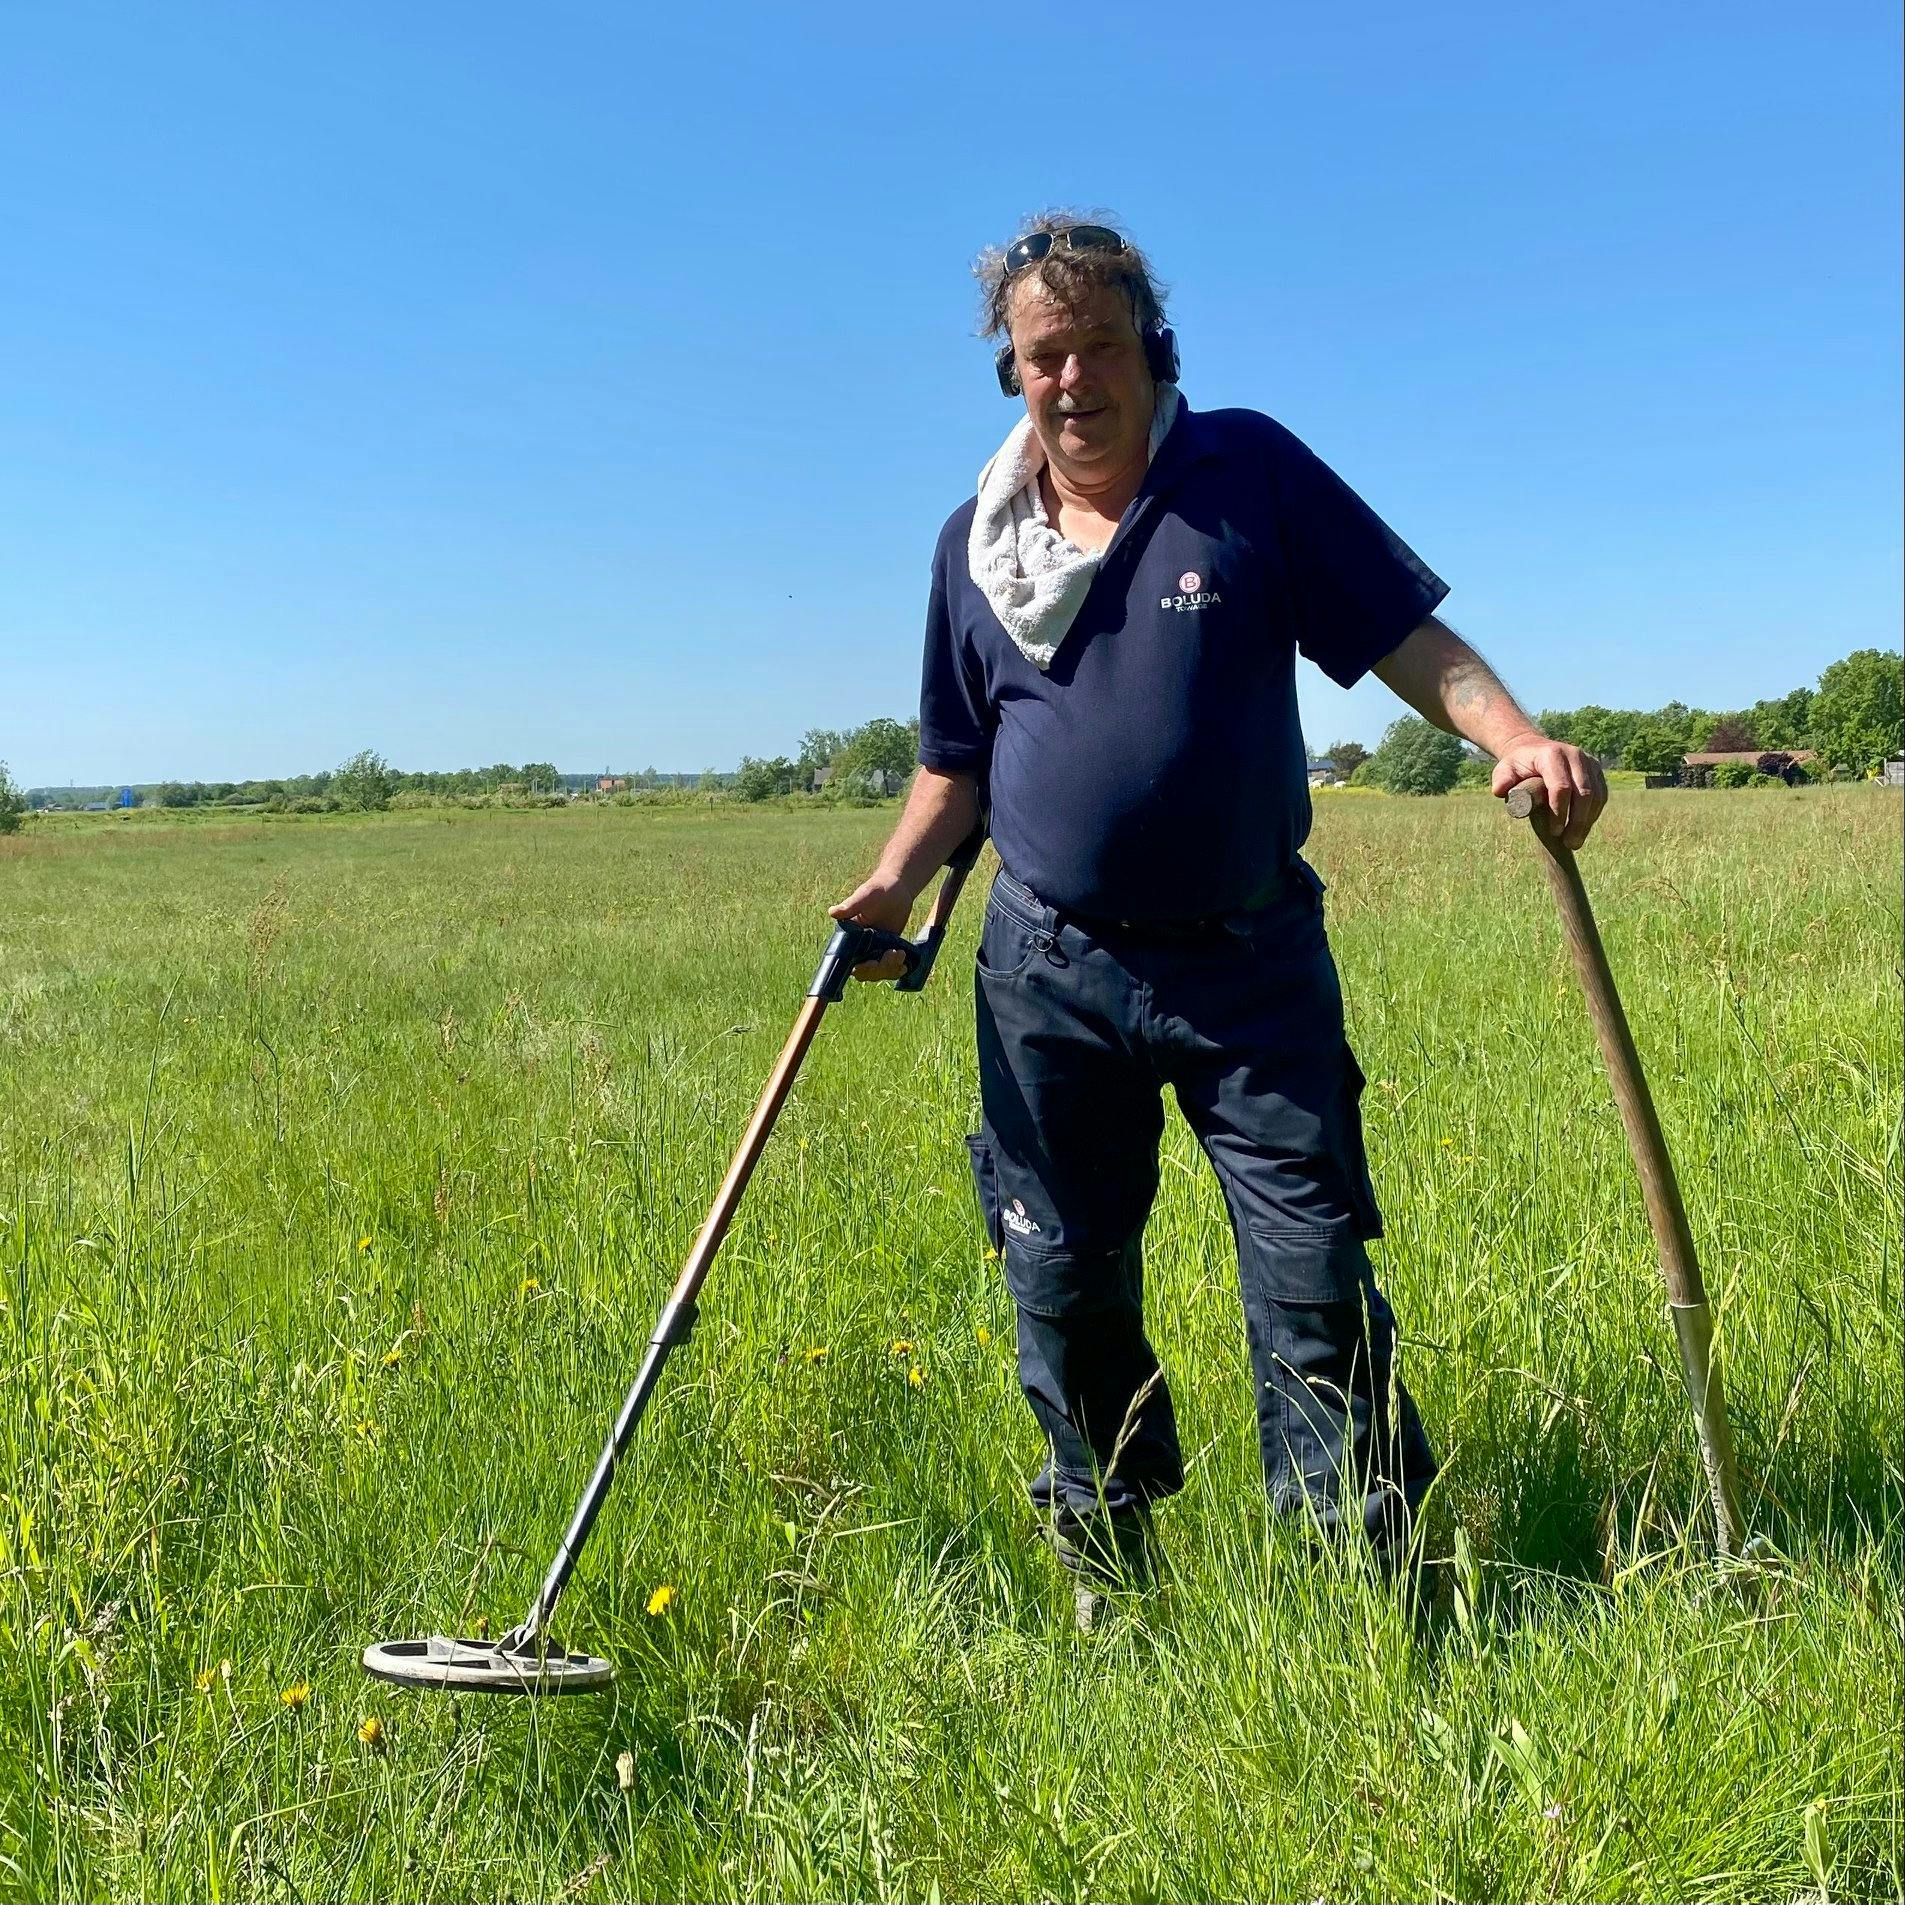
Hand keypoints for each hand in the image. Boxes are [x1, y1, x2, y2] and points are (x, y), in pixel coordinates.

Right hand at [828, 872, 916, 981]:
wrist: (897, 889)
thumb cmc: (878, 889)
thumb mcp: (865, 896)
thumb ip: (851, 906)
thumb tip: (832, 912)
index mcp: (848, 936)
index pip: (847, 961)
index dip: (860, 968)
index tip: (872, 963)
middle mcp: (858, 946)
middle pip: (864, 972)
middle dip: (879, 970)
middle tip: (894, 953)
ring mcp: (873, 950)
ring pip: (877, 973)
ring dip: (890, 970)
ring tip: (901, 954)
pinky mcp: (886, 950)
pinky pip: (889, 968)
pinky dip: (896, 970)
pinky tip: (905, 965)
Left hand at [1490, 732, 1607, 848]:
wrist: (1533, 750)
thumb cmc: (1517, 765)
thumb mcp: (1504, 770)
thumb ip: (1501, 780)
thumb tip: (1500, 792)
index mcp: (1552, 755)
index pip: (1561, 786)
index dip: (1559, 811)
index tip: (1553, 832)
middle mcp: (1575, 755)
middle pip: (1583, 793)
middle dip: (1577, 821)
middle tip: (1569, 844)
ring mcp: (1589, 762)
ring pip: (1596, 795)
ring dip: (1587, 822)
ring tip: (1575, 842)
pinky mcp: (1596, 770)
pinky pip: (1601, 795)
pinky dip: (1593, 814)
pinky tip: (1583, 829)